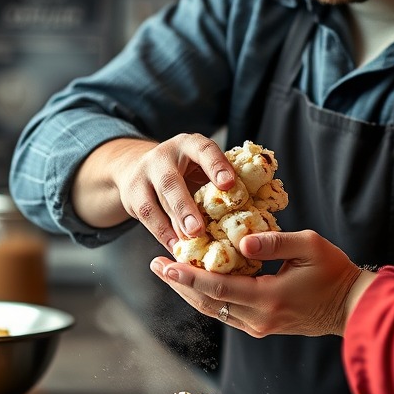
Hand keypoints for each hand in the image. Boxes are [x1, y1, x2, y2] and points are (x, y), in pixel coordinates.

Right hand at [73, 133, 236, 252]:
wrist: (139, 166)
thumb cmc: (187, 171)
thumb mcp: (202, 166)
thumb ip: (224, 180)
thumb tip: (260, 207)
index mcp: (190, 145)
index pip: (204, 149)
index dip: (216, 165)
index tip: (229, 184)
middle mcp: (164, 156)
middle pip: (170, 182)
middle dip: (185, 207)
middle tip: (199, 229)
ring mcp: (144, 175)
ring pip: (154, 203)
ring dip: (171, 226)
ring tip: (187, 243)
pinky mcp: (132, 195)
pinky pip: (147, 218)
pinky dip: (161, 234)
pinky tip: (175, 248)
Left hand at [149, 229, 376, 337]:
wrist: (351, 307)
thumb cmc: (334, 272)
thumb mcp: (310, 246)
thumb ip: (275, 242)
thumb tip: (241, 241)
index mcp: (269, 298)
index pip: (217, 288)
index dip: (188, 275)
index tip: (165, 261)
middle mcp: (259, 318)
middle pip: (207, 303)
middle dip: (179, 283)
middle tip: (156, 263)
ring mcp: (259, 326)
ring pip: (214, 310)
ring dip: (190, 291)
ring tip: (169, 271)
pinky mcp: (262, 326)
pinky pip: (226, 312)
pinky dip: (208, 296)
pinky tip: (198, 281)